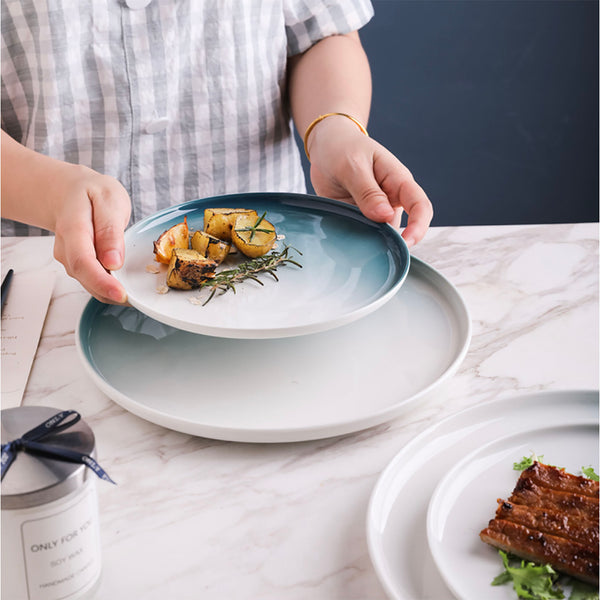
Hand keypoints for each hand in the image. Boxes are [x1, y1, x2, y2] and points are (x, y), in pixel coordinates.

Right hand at [51, 164, 130, 302]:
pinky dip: (109, 287)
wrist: (68, 193)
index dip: (101, 282)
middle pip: (85, 278)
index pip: (83, 261)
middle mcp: (66, 248)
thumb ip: (110, 230)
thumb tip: (113, 261)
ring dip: (111, 292)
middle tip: (136, 299)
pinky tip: (125, 287)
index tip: (121, 294)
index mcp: (72, 228)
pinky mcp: (78, 266)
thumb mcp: (109, 199)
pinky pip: (93, 281)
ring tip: (134, 293)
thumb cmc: (91, 193)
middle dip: (110, 293)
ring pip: (89, 284)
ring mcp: (69, 259)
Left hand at [306, 115, 432, 246]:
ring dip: (363, 240)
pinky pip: (357, 235)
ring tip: (344, 229)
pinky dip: (349, 238)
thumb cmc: (343, 148)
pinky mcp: (357, 219)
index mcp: (398, 181)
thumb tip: (385, 216)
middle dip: (385, 241)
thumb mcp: (353, 166)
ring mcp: (373, 212)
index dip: (419, 227)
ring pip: (376, 236)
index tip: (406, 242)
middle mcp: (390, 200)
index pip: (420, 206)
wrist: (325, 146)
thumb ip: (368, 192)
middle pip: (398, 229)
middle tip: (363, 244)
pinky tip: (336, 231)